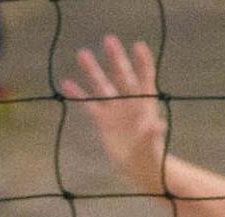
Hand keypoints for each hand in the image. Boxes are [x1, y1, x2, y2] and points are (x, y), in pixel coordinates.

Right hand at [59, 35, 169, 190]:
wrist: (140, 169)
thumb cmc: (152, 157)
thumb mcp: (152, 146)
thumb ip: (152, 134)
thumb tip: (157, 124)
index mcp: (146, 105)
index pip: (145, 79)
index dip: (143, 63)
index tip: (138, 46)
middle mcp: (130, 103)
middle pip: (122, 75)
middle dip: (116, 58)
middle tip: (109, 39)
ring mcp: (115, 110)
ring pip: (102, 85)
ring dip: (93, 70)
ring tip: (82, 53)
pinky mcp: (102, 120)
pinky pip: (89, 104)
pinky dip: (78, 94)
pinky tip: (66, 83)